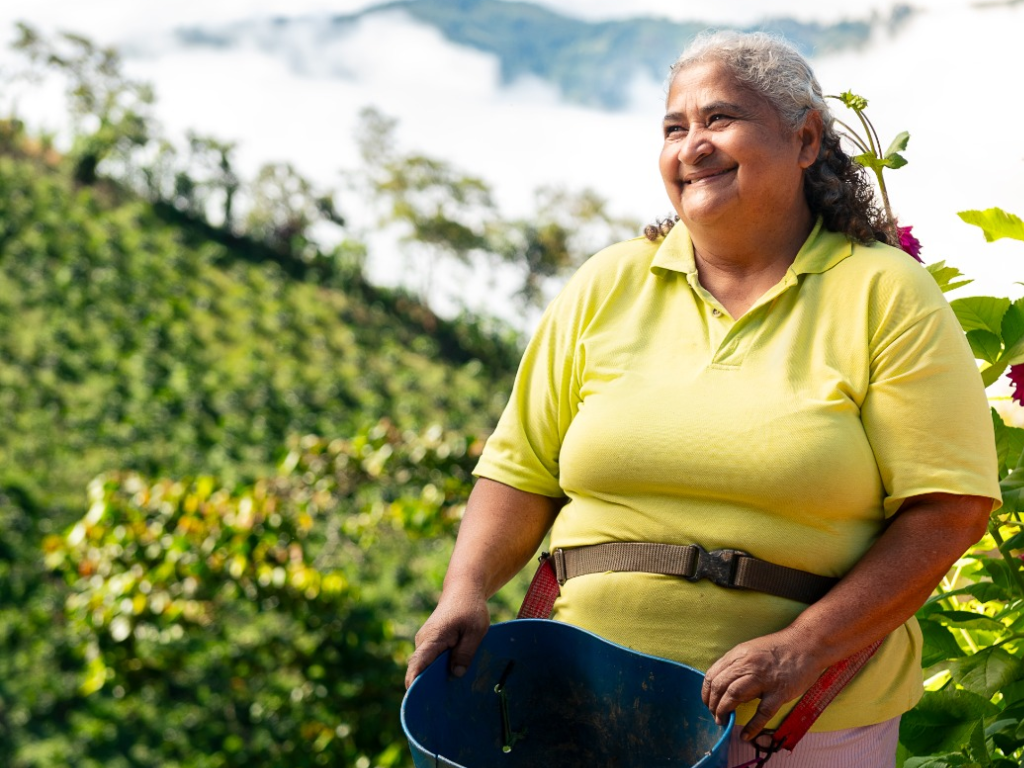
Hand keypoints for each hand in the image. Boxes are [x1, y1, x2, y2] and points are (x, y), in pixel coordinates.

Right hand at [404, 587, 490, 688]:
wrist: (463, 590)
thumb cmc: (470, 609)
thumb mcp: (475, 631)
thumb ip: (466, 652)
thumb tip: (455, 674)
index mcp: (433, 637)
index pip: (418, 662)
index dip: (414, 679)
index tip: (412, 696)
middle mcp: (424, 641)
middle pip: (420, 668)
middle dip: (426, 686)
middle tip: (440, 706)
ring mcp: (425, 642)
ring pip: (426, 665)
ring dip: (434, 678)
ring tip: (448, 696)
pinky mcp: (430, 643)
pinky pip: (431, 660)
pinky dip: (438, 670)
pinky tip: (452, 679)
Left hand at [701, 630, 826, 740]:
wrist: (807, 644)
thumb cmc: (780, 648)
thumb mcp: (751, 650)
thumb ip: (737, 664)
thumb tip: (723, 684)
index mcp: (739, 654)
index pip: (712, 674)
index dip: (706, 691)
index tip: (707, 702)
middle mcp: (748, 665)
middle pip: (720, 686)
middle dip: (712, 704)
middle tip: (714, 715)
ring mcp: (764, 679)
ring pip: (734, 695)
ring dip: (723, 711)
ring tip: (722, 721)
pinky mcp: (780, 692)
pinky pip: (762, 712)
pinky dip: (752, 726)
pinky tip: (745, 735)